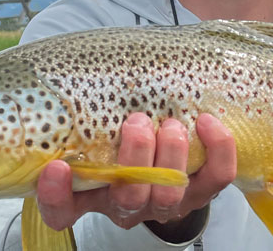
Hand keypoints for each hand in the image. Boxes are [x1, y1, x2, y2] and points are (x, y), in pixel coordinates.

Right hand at [36, 112, 236, 230]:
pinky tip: (207, 122)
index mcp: (92, 191)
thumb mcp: (99, 125)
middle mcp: (125, 204)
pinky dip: (217, 150)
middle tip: (137, 122)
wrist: (163, 150)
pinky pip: (216, 178)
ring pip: (169, 194)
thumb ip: (88, 107)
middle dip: (136, 157)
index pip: (63, 209)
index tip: (56, 167)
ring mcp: (163, 202)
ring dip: (171, 155)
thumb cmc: (121, 131)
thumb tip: (80, 62)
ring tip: (171, 125)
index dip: (56, 196)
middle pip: (128, 198)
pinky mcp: (201, 192)